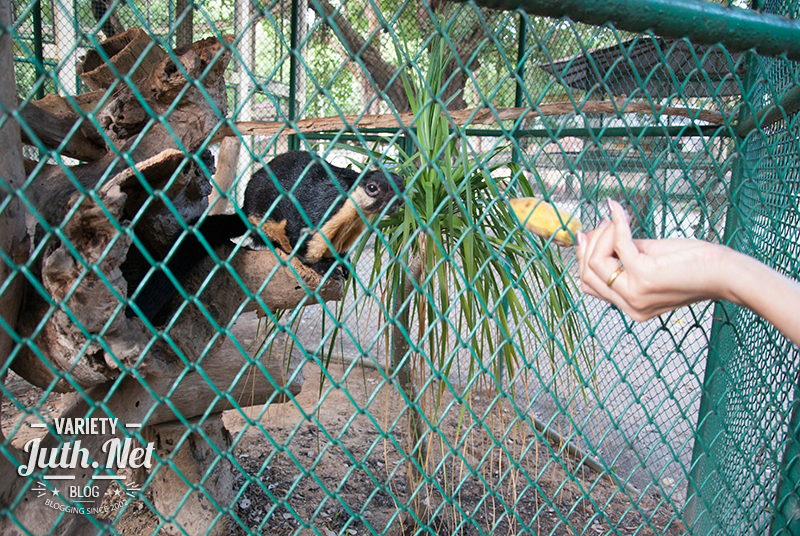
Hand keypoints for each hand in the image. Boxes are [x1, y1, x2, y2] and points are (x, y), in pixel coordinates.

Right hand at [576, 200, 727, 320]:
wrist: (726, 273)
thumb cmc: (695, 265)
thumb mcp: (652, 260)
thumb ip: (625, 254)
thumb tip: (597, 235)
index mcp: (631, 307)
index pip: (590, 285)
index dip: (584, 258)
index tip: (589, 235)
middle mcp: (630, 306)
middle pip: (587, 275)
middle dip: (590, 245)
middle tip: (602, 224)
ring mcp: (636, 294)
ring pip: (596, 263)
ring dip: (602, 236)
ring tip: (615, 220)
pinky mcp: (645, 277)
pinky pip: (618, 245)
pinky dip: (617, 223)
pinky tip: (618, 210)